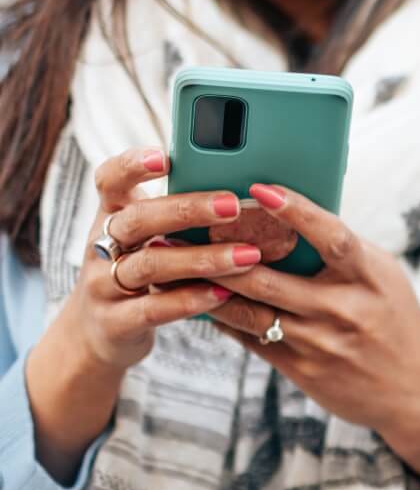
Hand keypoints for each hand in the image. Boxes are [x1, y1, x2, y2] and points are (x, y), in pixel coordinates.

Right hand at [27, 147, 258, 481]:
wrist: (98, 334)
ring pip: (150, 265)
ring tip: (248, 255)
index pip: (110, 180)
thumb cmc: (142, 270)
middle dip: (187, 209)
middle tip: (234, 204)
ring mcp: (103, 285)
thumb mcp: (149, 238)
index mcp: (113, 216)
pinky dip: (190, 299)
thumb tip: (251, 185)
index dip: (132, 165)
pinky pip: (153, 309)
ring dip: (202, 258)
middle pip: (138, 219)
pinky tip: (224, 292)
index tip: (165, 156)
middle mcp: (101, 246)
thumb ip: (182, 214)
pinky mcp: (114, 323)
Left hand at [204, 184, 419, 474]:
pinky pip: (250, 339)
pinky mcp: (302, 369)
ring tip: (171, 266)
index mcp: (370, 277)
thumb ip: (343, 252)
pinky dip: (222, 318)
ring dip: (207, 288)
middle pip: (269, 278)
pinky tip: (197, 301)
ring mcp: (320, 342)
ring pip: (250, 311)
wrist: (415, 391)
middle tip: (180, 230)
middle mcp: (344, 309)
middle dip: (220, 254)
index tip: (260, 188)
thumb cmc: (396, 321)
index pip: (331, 237)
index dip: (296, 210)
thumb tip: (295, 214)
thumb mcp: (383, 278)